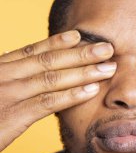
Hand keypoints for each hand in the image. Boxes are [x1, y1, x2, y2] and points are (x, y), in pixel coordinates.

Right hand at [0, 30, 115, 151]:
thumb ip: (6, 77)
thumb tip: (22, 68)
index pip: (32, 51)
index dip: (58, 42)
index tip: (80, 36)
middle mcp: (5, 75)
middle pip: (49, 60)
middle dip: (81, 54)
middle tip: (107, 48)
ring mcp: (9, 94)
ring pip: (53, 78)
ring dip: (84, 71)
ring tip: (108, 66)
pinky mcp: (13, 116)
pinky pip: (48, 102)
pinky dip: (71, 95)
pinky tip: (91, 90)